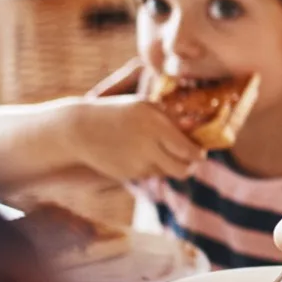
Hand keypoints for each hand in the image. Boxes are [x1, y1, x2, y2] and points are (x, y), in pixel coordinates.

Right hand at [63, 95, 206, 181]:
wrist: (81, 130)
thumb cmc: (118, 112)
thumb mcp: (145, 107)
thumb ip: (170, 117)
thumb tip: (195, 127)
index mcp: (157, 125)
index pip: (189, 150)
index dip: (199, 154)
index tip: (200, 152)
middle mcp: (149, 146)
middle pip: (182, 169)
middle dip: (190, 167)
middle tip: (191, 161)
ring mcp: (138, 163)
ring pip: (166, 172)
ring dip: (170, 166)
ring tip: (162, 152)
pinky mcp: (128, 174)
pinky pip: (149, 174)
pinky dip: (151, 167)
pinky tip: (140, 154)